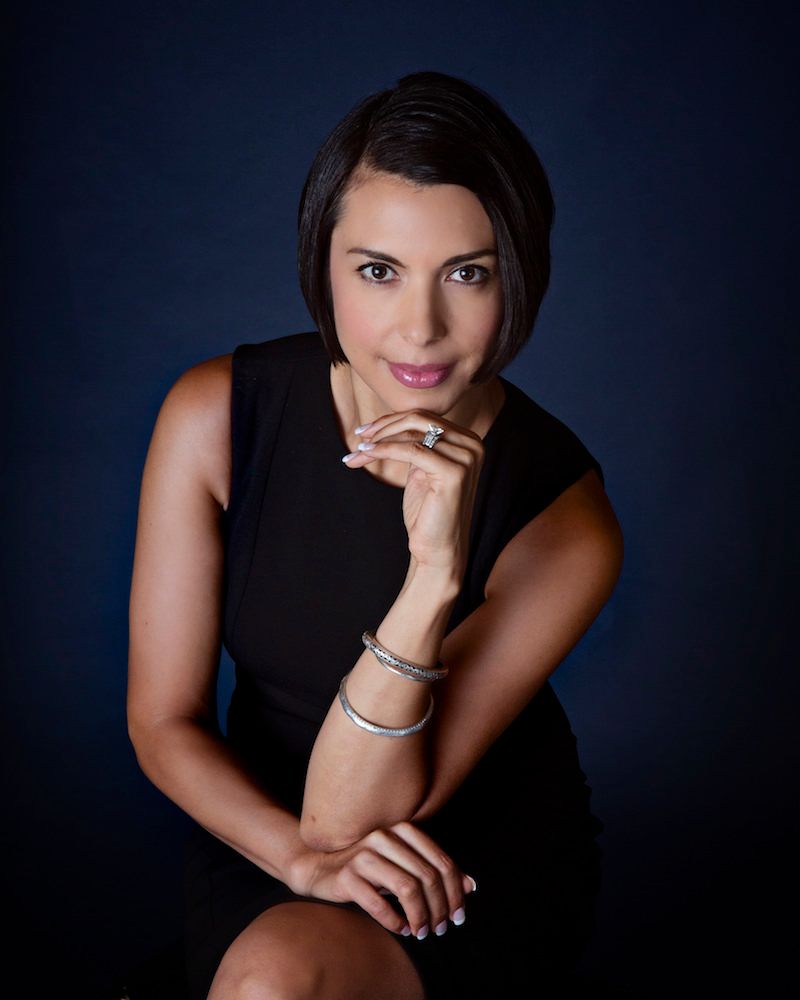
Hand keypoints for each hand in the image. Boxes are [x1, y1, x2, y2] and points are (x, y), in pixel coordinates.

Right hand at [287, 820, 476, 938]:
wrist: (322, 869)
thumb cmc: (370, 869)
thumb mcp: (405, 866)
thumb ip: (435, 871)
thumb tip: (470, 885)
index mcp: (403, 830)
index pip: (441, 862)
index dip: (455, 892)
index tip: (459, 915)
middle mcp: (385, 837)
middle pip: (427, 876)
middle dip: (439, 907)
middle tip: (441, 928)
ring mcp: (365, 855)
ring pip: (407, 887)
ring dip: (420, 915)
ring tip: (422, 931)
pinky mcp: (347, 876)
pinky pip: (378, 903)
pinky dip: (395, 920)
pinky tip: (401, 928)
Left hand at [345, 410, 484, 576]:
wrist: (437, 550)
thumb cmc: (427, 513)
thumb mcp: (421, 469)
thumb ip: (416, 444)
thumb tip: (387, 421)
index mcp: (468, 441)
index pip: (424, 418)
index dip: (391, 421)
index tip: (364, 431)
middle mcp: (473, 445)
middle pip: (419, 419)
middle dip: (384, 426)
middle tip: (359, 437)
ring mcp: (467, 458)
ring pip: (413, 433)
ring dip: (379, 439)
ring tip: (358, 451)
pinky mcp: (454, 472)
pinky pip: (411, 450)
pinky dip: (384, 450)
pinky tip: (366, 455)